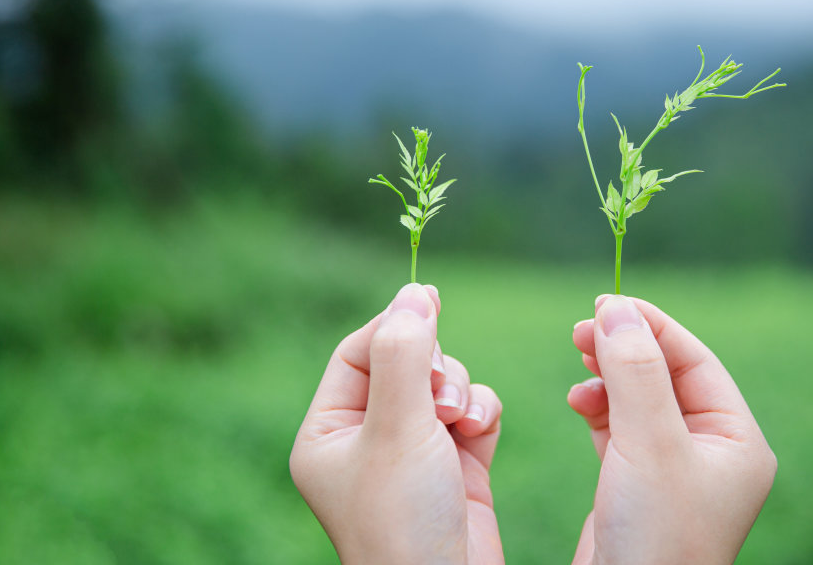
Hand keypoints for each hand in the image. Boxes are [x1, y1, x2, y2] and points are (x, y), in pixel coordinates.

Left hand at [290, 283, 503, 564]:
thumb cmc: (406, 520)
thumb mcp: (397, 428)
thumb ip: (404, 354)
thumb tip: (413, 292)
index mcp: (329, 432)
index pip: (358, 351)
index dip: (395, 327)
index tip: (430, 302)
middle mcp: (367, 438)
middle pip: (407, 361)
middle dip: (435, 369)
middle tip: (440, 399)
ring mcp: (414, 450)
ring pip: (446, 382)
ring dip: (462, 392)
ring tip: (460, 425)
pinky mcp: (457, 462)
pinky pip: (475, 409)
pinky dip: (483, 413)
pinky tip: (479, 436)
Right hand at [567, 295, 776, 564]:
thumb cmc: (655, 538)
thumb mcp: (649, 444)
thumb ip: (635, 371)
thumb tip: (616, 308)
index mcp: (737, 440)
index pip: (695, 361)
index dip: (651, 326)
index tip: (604, 304)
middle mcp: (713, 452)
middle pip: (666, 376)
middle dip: (624, 349)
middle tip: (581, 329)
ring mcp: (676, 471)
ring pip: (641, 400)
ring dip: (608, 378)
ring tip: (577, 368)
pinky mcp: (641, 486)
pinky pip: (622, 428)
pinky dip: (599, 408)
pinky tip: (577, 403)